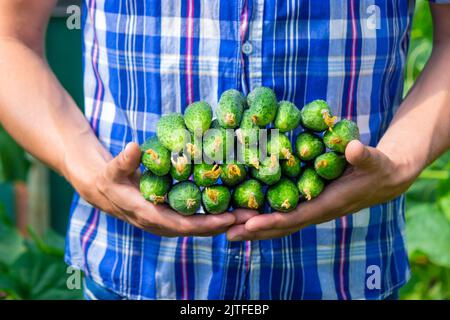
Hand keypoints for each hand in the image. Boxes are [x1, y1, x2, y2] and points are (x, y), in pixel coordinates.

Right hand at [70, 142, 234, 236]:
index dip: (206, 223)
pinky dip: (214, 215)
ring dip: (223, 221)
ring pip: (200, 226)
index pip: (182, 225)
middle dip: (223, 224)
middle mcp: (161, 224)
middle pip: (198, 229)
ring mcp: (168, 222)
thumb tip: (133, 147)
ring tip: (248, 212)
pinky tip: (231, 206)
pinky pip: (196, 219)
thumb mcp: (113, 169)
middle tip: (250, 216)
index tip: (228, 218)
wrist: (105, 190)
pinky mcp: (172, 215)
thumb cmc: (110, 178)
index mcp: (149, 215)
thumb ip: (124, 161)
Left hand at [227, 140, 416, 240]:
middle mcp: (315, 211)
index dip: (272, 221)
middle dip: (254, 231)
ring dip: (254, 228)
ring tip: (227, 230)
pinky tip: (245, 214)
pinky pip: (282, 213)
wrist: (383, 179)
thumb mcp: (373, 160)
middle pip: (280, 226)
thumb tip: (354, 148)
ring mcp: (310, 209)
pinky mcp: (307, 203)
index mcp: (327, 204)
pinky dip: (263, 217)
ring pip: (279, 223)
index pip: (295, 217)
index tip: (249, 224)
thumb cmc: (378, 168)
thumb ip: (364, 156)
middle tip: (226, 233)